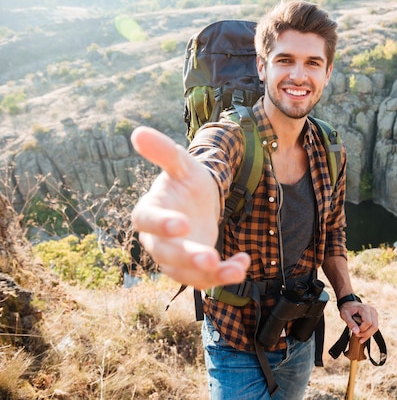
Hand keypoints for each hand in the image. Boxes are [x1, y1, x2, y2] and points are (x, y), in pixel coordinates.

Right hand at [130, 126, 249, 288]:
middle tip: (210, 258)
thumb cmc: (186, 181)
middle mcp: (156, 239)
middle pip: (166, 254)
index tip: (182, 224)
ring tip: (234, 270)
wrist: (200, 200)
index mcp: (149, 211)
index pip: (146, 220)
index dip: (161, 224)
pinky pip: (204, 278)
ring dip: (209, 274)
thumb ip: (164, 152)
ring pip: (185, 273)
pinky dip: (224, 274)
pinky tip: (243, 263)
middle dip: (188, 257)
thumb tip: (138, 132)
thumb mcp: (181, 164)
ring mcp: (174, 257)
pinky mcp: (192, 268)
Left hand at [339, 301, 378, 343]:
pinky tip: (362, 335)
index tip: (355, 332)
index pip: (368, 322)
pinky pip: (374, 327)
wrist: (349, 304)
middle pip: (374, 326)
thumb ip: (350, 323)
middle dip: (366, 334)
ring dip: (368, 334)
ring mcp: (374, 313)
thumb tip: (357, 332)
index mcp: (364, 308)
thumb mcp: (345, 315)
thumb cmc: (347, 309)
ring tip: (359, 336)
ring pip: (375, 327)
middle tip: (357, 335)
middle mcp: (372, 310)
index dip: (362, 329)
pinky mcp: (374, 316)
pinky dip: (369, 333)